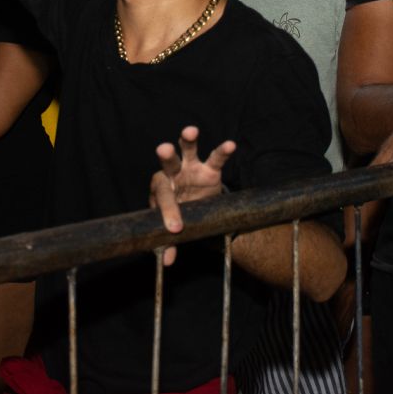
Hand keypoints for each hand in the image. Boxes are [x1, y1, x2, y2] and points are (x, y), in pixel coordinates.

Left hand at [148, 126, 234, 265]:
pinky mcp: (210, 169)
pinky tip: (231, 145)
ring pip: (188, 150)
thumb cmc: (179, 214)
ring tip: (190, 131)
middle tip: (162, 149)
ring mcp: (192, 168)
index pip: (163, 197)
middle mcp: (174, 174)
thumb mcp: (174, 228)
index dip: (168, 212)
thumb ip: (170, 242)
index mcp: (161, 189)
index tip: (176, 228)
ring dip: (188, 140)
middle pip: (168, 162)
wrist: (195, 207)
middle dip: (166, 156)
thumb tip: (166, 262)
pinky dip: (223, 151)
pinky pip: (217, 158)